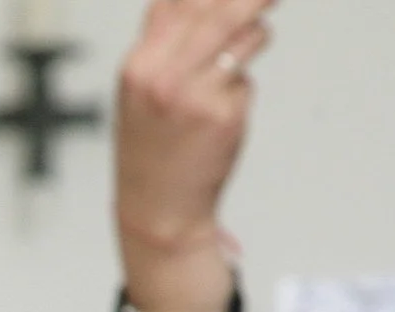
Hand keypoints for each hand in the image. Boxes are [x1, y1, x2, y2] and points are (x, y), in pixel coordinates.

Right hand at [114, 0, 276, 311]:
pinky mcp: (225, 116)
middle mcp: (164, 76)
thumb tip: (206, 1)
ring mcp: (195, 95)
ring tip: (247, 48)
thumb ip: (165, 42)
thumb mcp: (141, 88)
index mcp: (138, 65)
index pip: (177, 0)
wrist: (157, 208)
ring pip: (246, 36)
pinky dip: (241, 90)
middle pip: (218, 7)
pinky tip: (221, 114)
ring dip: (256, 36)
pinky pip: (247, 82)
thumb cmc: (150, 146)